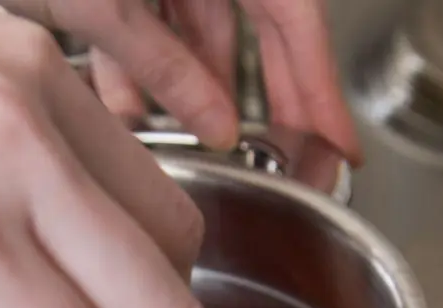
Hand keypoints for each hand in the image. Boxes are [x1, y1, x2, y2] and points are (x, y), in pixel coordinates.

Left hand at [0, 0, 360, 163]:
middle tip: (284, 157)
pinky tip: (131, 109)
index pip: (294, 20)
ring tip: (204, 146)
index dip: (320, 89)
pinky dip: (143, 61)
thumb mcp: (101, 6)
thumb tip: (217, 121)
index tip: (341, 147)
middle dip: (263, 97)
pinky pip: (148, 18)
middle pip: (252, 27)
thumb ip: (163, 63)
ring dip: (195, 85)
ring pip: (195, 27)